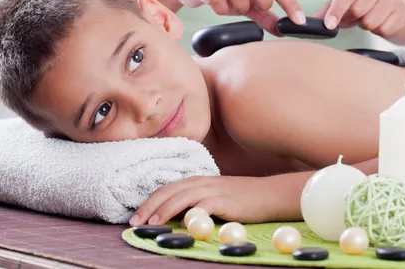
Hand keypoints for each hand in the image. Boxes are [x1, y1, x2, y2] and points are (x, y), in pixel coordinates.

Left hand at [128, 175, 279, 225]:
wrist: (269, 194)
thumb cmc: (244, 199)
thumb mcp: (217, 196)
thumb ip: (198, 202)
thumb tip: (179, 216)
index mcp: (198, 181)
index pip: (168, 188)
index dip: (150, 201)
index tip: (138, 217)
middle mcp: (203, 182)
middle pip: (169, 191)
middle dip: (149, 206)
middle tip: (135, 222)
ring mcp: (214, 190)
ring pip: (182, 196)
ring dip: (164, 209)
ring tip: (152, 223)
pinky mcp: (225, 200)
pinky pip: (203, 205)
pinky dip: (191, 214)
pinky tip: (183, 224)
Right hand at [167, 0, 305, 34]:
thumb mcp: (247, 2)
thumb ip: (265, 15)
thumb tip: (282, 30)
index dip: (291, 4)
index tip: (299, 21)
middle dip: (261, 1)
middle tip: (254, 8)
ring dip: (239, 5)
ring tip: (233, 7)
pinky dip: (220, 7)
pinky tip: (219, 6)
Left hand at [313, 0, 404, 38]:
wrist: (393, 1)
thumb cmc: (360, 1)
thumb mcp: (342, 1)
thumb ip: (325, 11)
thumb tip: (307, 22)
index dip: (337, 10)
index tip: (329, 25)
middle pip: (358, 10)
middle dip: (353, 18)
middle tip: (355, 16)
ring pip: (371, 22)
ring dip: (366, 25)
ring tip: (367, 17)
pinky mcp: (403, 10)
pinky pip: (384, 29)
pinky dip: (379, 30)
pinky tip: (379, 21)